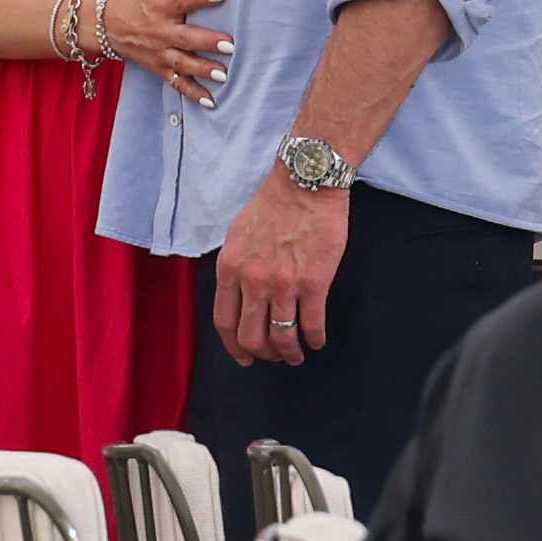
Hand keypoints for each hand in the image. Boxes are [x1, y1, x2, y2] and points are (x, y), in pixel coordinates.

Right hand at [101, 0, 231, 105]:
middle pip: (186, 38)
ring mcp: (160, 52)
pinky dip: (193, 93)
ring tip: (224, 74)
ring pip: (183, 63)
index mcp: (162, 5)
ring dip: (204, 70)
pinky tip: (211, 100)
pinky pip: (177, 82)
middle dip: (207, 42)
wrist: (106, 25)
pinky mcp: (159, 68)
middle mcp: (161, 30)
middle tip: (230, 45)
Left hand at [214, 166, 349, 366]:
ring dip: (290, 353)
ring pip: (282, 338)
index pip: (224, 322)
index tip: (244, 357)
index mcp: (230, 268)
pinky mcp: (314, 283)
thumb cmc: (273, 204)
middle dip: (263, 355)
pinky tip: (316, 340)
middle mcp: (253, 281)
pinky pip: (312, 325)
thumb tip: (237, 295)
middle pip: (251, 338)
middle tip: (273, 357)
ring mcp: (283, 284)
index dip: (234, 347)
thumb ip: (235, 267)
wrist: (306, 183)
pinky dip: (314, 339)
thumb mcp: (237, 234)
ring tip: (296, 354)